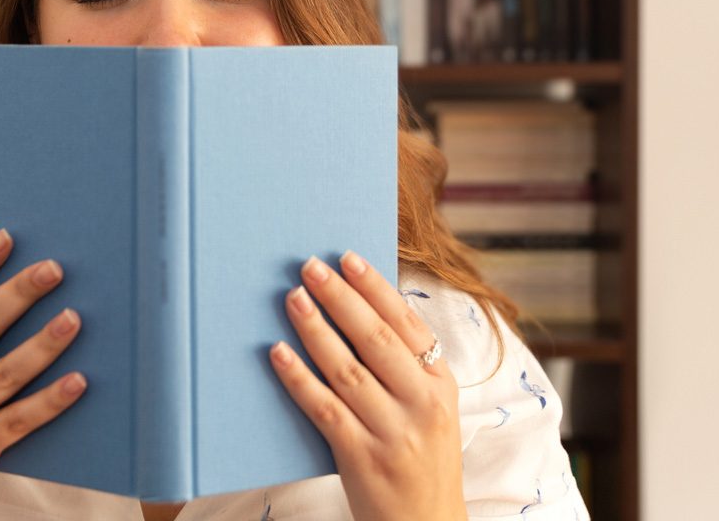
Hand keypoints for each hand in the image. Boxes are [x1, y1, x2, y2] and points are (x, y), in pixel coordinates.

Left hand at [270, 252, 466, 520]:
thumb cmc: (420, 460)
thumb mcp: (430, 409)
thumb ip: (405, 367)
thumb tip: (358, 307)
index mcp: (440, 385)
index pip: (407, 324)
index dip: (375, 288)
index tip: (347, 257)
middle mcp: (422, 405)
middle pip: (375, 339)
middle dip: (340, 298)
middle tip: (309, 267)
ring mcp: (393, 433)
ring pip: (347, 369)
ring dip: (316, 329)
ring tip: (292, 298)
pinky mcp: (363, 458)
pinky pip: (324, 409)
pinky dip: (299, 378)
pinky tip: (278, 353)